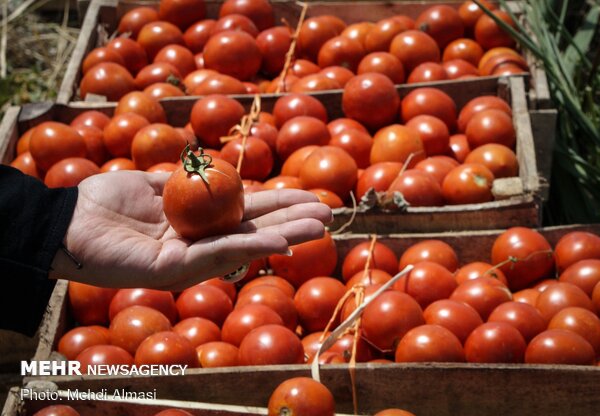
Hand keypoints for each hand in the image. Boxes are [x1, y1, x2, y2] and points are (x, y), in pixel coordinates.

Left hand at [50, 170, 331, 289]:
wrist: (68, 222)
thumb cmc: (105, 201)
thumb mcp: (152, 183)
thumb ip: (184, 179)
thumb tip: (210, 167)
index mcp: (198, 221)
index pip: (246, 212)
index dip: (279, 204)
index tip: (309, 195)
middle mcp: (200, 243)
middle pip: (255, 230)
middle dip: (293, 221)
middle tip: (329, 214)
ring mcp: (191, 260)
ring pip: (245, 246)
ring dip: (285, 235)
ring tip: (319, 227)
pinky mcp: (176, 271)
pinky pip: (218, 256)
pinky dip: (251, 246)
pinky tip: (281, 239)